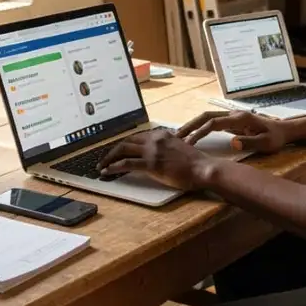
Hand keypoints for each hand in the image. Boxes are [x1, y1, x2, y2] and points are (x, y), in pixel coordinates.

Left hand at [98, 129, 216, 190]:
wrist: (203, 168)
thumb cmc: (194, 163)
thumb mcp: (178, 147)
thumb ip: (165, 146)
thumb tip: (154, 153)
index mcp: (161, 134)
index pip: (137, 136)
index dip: (124, 144)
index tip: (117, 151)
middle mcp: (155, 139)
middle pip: (127, 141)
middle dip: (113, 150)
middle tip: (105, 159)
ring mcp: (152, 150)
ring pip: (123, 149)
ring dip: (109, 158)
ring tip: (102, 166)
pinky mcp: (151, 164)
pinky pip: (127, 163)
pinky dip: (114, 166)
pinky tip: (108, 171)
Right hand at [176, 111, 288, 153]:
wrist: (284, 130)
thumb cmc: (275, 138)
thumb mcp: (266, 143)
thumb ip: (249, 142)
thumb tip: (232, 143)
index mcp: (240, 119)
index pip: (214, 124)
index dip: (200, 132)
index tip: (189, 143)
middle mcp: (233, 115)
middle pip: (206, 116)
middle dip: (190, 125)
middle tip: (176, 137)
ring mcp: (232, 117)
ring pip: (207, 118)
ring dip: (193, 125)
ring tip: (180, 136)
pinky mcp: (232, 121)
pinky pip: (212, 122)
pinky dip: (200, 127)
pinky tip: (193, 136)